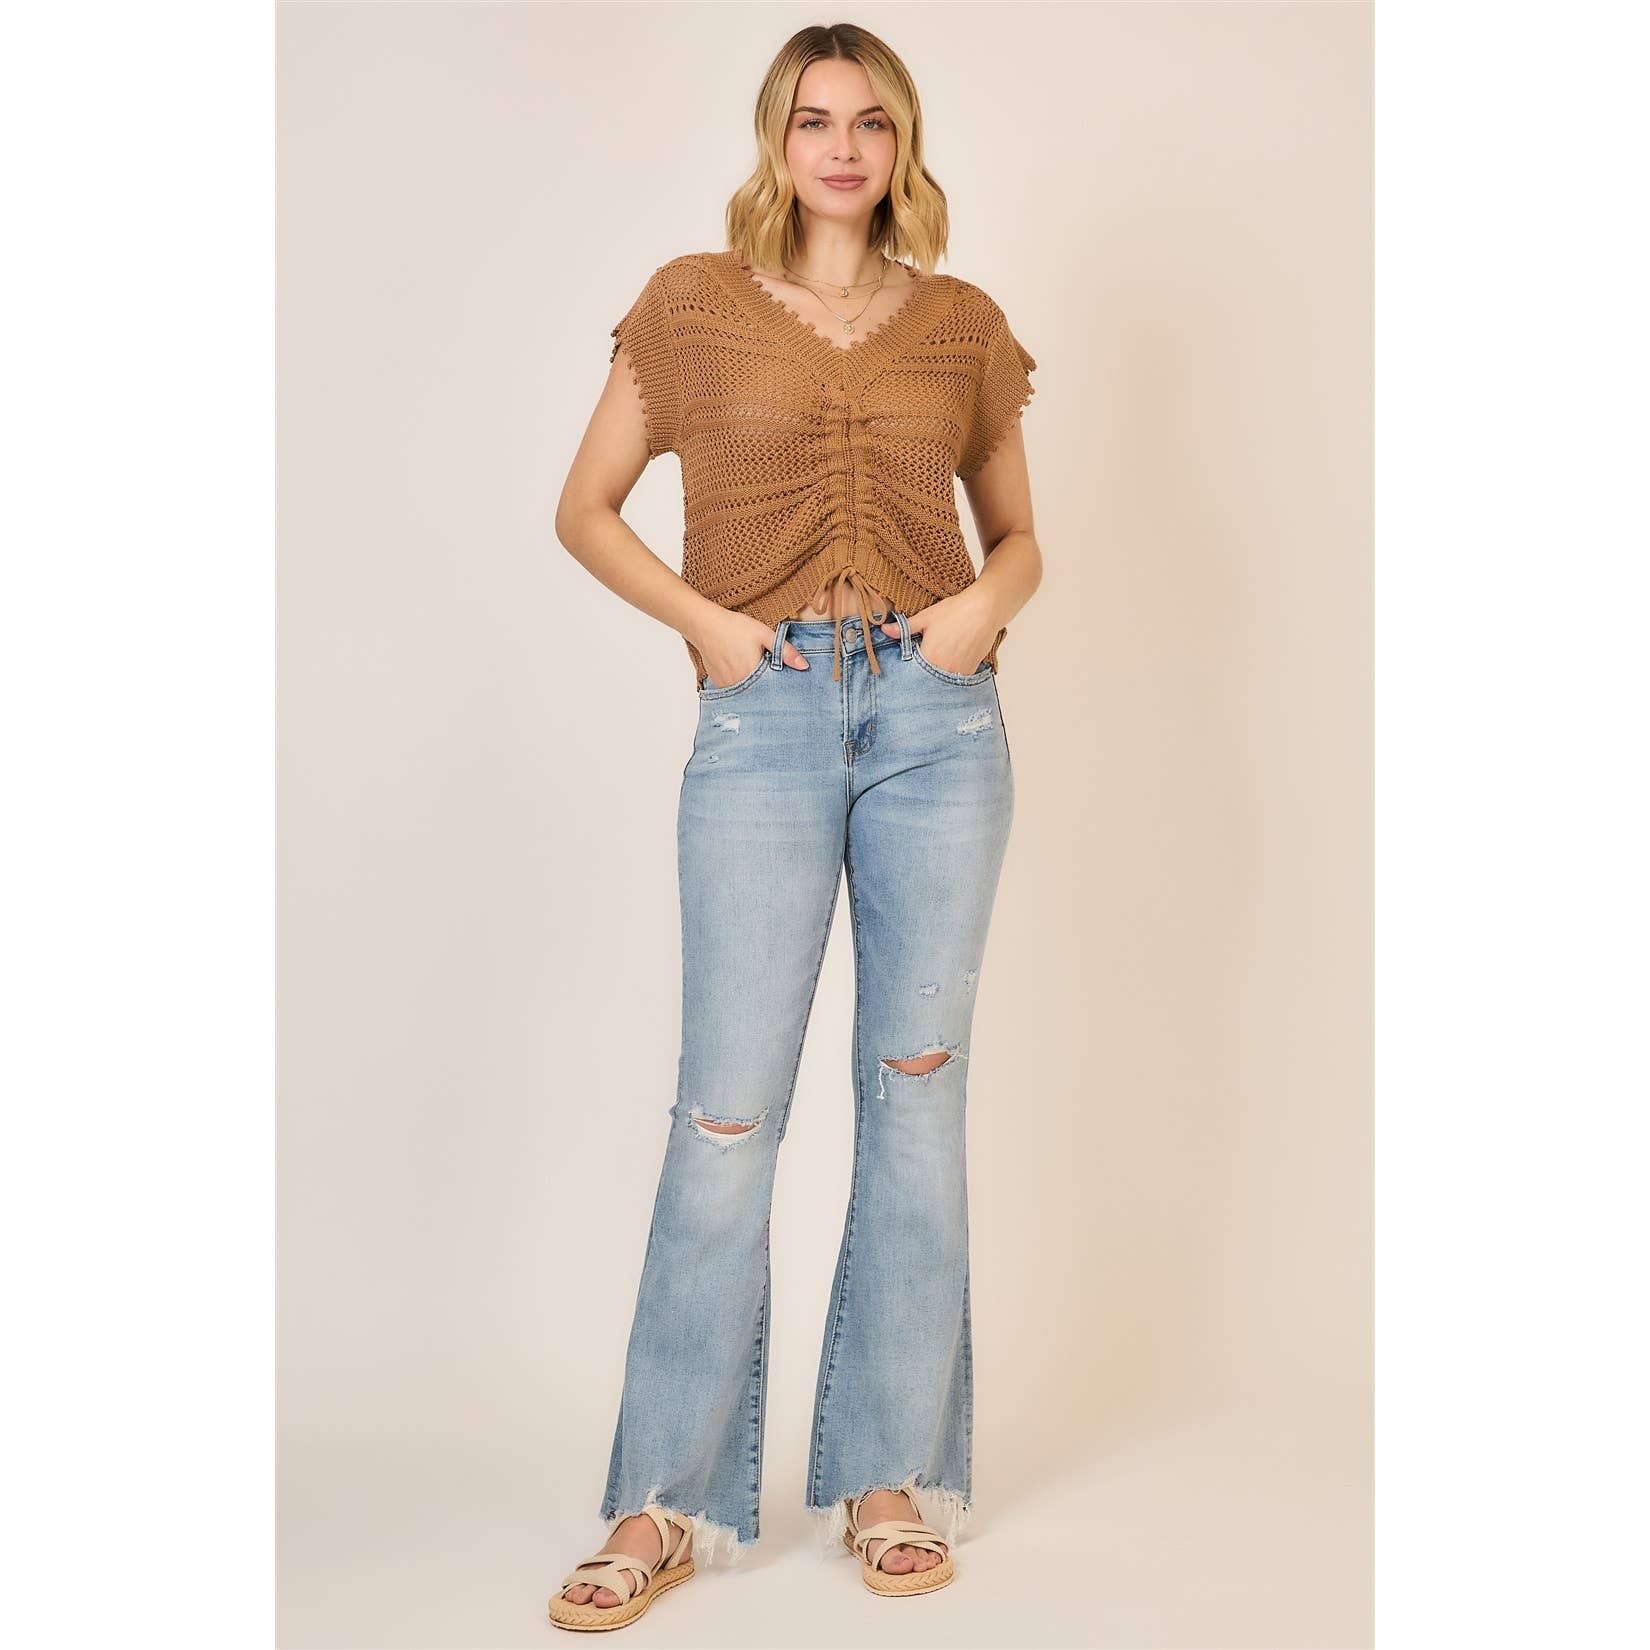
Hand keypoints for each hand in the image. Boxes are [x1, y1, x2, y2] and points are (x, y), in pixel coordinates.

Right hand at [691, 611, 809, 687]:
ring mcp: (727, 686)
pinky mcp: (719, 685)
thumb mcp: (763, 634)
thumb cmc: (733, 627)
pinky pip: (735, 692)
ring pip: (747, 694)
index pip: (773, 689)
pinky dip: (742, 687)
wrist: (705, 625)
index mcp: (752, 673)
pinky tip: (744, 676)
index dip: (781, 687)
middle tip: (772, 679)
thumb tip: (804, 665)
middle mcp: (738, 684)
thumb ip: (784, 650)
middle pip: (760, 694)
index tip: (786, 683)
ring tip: (758, 677)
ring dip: (754, 689)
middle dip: (768, 690)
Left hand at [894, 593, 999, 675]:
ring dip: (937, 674)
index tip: (907, 664)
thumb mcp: (926, 617)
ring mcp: (959, 672)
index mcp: (928, 657)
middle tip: (925, 659)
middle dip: (923, 673)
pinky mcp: (971, 670)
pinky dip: (951, 673)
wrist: (985, 609)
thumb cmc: (956, 611)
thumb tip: (884, 630)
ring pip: (942, 680)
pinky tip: (951, 660)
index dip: (909, 669)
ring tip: (939, 659)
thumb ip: (904, 628)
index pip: (911, 673)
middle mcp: (943, 669)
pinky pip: (956, 678)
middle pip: (927, 678)